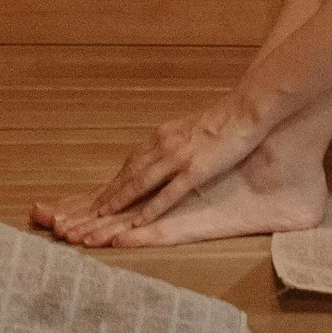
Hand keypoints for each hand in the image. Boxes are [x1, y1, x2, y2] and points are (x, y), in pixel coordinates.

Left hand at [34, 101, 263, 242]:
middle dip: (103, 198)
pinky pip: (168, 193)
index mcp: (160, 138)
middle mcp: (162, 147)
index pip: (128, 167)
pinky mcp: (195, 169)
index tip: (92, 202)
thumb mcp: (187, 130)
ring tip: (99, 221)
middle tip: (85, 216)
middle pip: (126, 177)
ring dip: (118, 204)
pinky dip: (150, 209)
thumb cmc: (222, 121)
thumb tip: (157, 156)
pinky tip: (137, 223)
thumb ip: (170, 144)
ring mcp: (178, 158)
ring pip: (139, 185)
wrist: (246, 110)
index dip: (109, 186)